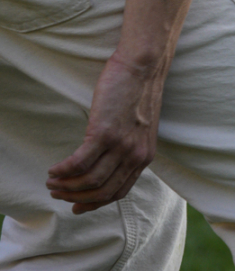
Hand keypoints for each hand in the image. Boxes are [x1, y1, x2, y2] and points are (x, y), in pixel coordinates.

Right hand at [46, 51, 165, 213]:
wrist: (144, 65)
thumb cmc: (138, 90)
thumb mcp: (140, 127)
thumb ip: (128, 147)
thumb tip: (106, 162)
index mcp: (145, 157)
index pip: (118, 192)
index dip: (95, 203)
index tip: (77, 205)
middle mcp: (135, 156)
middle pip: (101, 192)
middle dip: (76, 198)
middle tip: (58, 195)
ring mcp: (120, 145)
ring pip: (88, 181)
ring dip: (66, 186)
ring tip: (52, 182)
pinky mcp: (105, 133)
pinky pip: (79, 163)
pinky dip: (63, 171)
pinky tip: (54, 170)